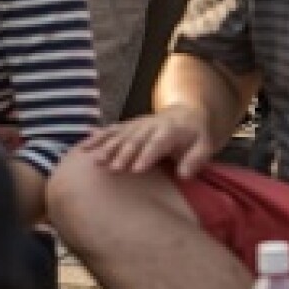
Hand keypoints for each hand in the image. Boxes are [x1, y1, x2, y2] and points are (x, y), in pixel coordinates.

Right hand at [77, 103, 214, 177]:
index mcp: (170, 130)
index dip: (146, 155)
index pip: (157, 143)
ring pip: (120, 135)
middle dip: (123, 153)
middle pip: (135, 139)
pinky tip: (84, 147)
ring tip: (96, 161)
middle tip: (113, 169)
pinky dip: (96, 138)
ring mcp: (137, 125)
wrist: (186, 114)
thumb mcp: (205, 146)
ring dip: (107, 147)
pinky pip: (110, 131)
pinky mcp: (127, 126)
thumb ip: (196, 159)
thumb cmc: (195, 136)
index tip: (136, 169)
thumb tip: (184, 175)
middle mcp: (150, 125)